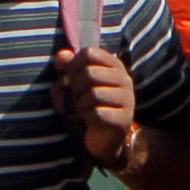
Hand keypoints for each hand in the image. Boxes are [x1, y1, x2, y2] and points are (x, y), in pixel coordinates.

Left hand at [55, 42, 138, 167]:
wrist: (103, 137)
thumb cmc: (89, 104)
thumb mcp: (76, 83)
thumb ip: (69, 67)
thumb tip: (62, 55)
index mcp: (114, 66)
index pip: (90, 53)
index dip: (73, 65)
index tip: (69, 78)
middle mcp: (124, 79)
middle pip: (91, 73)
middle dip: (76, 88)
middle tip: (77, 98)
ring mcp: (127, 99)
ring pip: (94, 94)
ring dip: (81, 105)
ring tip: (84, 110)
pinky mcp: (124, 119)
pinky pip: (97, 114)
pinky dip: (87, 118)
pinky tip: (90, 121)